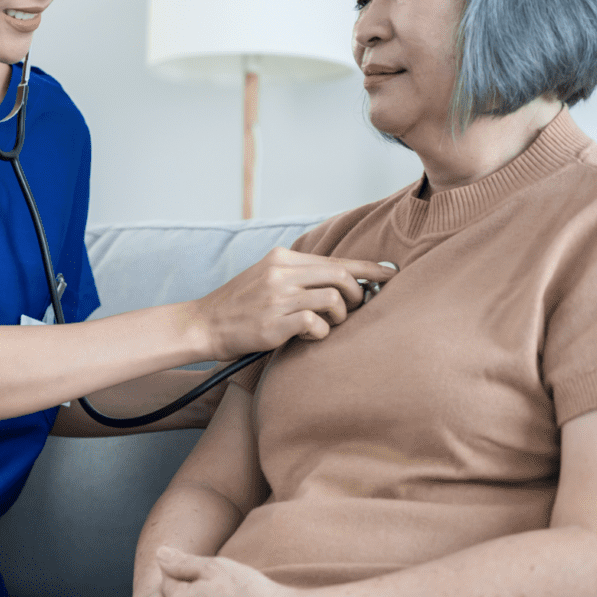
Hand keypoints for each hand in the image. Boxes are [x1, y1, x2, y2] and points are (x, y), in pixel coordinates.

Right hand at [192, 249, 396, 361]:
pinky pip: (317, 324)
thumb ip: (299, 275)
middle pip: (341, 275)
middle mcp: (282, 272)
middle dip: (358, 294)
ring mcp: (278, 297)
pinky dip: (320, 333)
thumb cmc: (240, 307)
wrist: (204, 325)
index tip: (391, 274)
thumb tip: (344, 281)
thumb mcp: (267, 278)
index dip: (369, 267)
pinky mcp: (275, 322)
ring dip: (340, 316)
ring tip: (327, 325)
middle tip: (356, 309)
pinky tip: (308, 337)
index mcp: (282, 258)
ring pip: (333, 299)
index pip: (337, 259)